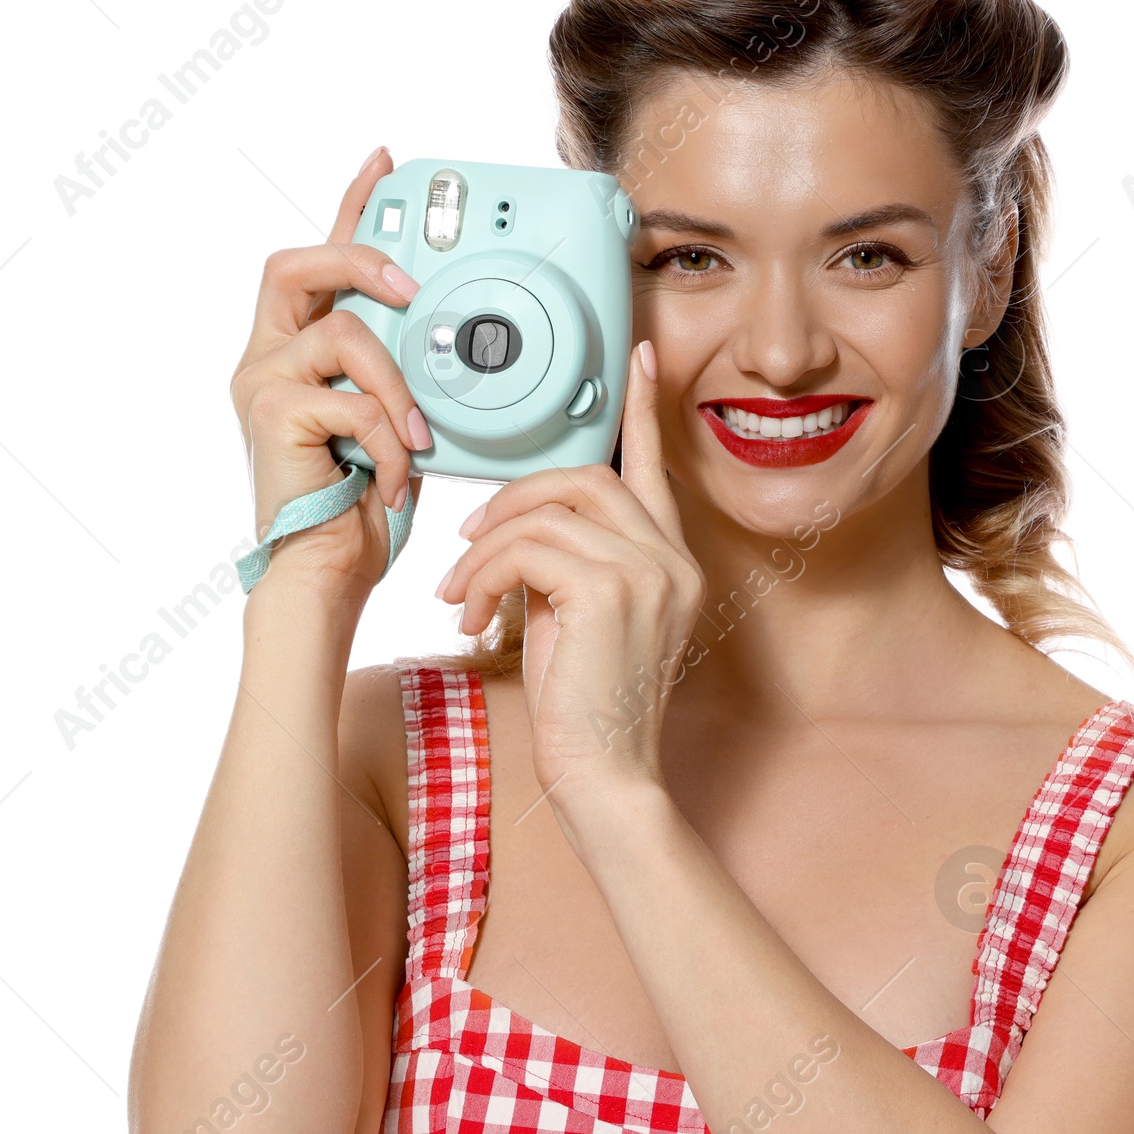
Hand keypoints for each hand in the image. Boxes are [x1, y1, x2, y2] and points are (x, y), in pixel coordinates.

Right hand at [228, 146, 429, 597]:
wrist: (324, 574)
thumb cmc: (358, 509)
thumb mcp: (391, 426)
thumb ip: (399, 378)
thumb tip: (446, 348)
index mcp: (294, 351)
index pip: (318, 261)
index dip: (351, 207)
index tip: (384, 162)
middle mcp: (266, 357)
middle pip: (297, 265)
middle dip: (361, 264)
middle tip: (411, 291)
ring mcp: (262, 383)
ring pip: (346, 338)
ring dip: (399, 390)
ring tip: (415, 442)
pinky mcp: (273, 415)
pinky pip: (353, 401)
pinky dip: (388, 441)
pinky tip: (393, 478)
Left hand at [435, 340, 706, 802]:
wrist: (605, 777)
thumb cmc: (586, 710)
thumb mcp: (582, 622)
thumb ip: (572, 565)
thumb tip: (518, 530)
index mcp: (674, 562)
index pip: (654, 468)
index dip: (642, 408)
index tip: (636, 356)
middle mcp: (673, 559)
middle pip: (587, 476)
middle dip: (517, 495)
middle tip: (470, 536)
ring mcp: (650, 572)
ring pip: (548, 512)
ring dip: (486, 547)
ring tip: (459, 593)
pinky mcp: (611, 591)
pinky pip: (527, 548)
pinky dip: (482, 574)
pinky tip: (469, 615)